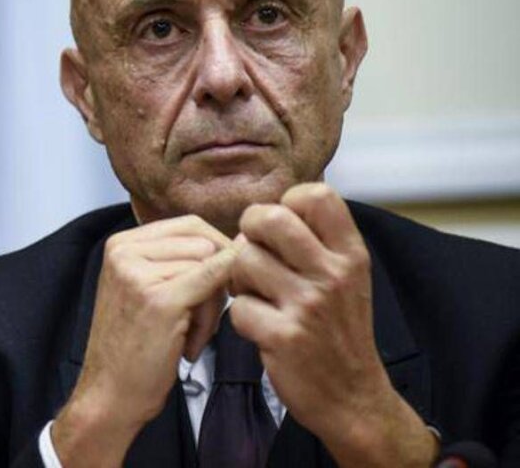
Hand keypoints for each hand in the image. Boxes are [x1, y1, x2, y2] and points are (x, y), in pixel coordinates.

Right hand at [53, 216, 238, 466]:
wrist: (109, 395)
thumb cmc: (136, 345)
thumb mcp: (148, 288)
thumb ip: (183, 260)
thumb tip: (247, 238)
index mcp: (121, 243)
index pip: (190, 225)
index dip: (214, 255)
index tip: (210, 293)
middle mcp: (124, 249)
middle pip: (204, 242)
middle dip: (215, 280)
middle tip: (198, 323)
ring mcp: (139, 272)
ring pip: (212, 264)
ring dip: (213, 305)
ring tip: (189, 339)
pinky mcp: (159, 299)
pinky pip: (212, 282)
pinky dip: (216, 307)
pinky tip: (193, 343)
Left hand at [229, 183, 436, 466]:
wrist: (353, 398)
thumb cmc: (339, 331)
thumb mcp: (346, 278)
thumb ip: (314, 242)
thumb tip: (261, 214)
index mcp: (350, 254)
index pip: (315, 195)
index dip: (287, 203)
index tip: (282, 228)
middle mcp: (333, 274)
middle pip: (268, 218)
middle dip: (248, 231)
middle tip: (253, 253)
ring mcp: (308, 305)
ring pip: (243, 260)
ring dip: (239, 279)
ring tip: (257, 295)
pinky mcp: (284, 336)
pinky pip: (238, 306)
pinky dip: (242, 318)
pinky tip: (261, 327)